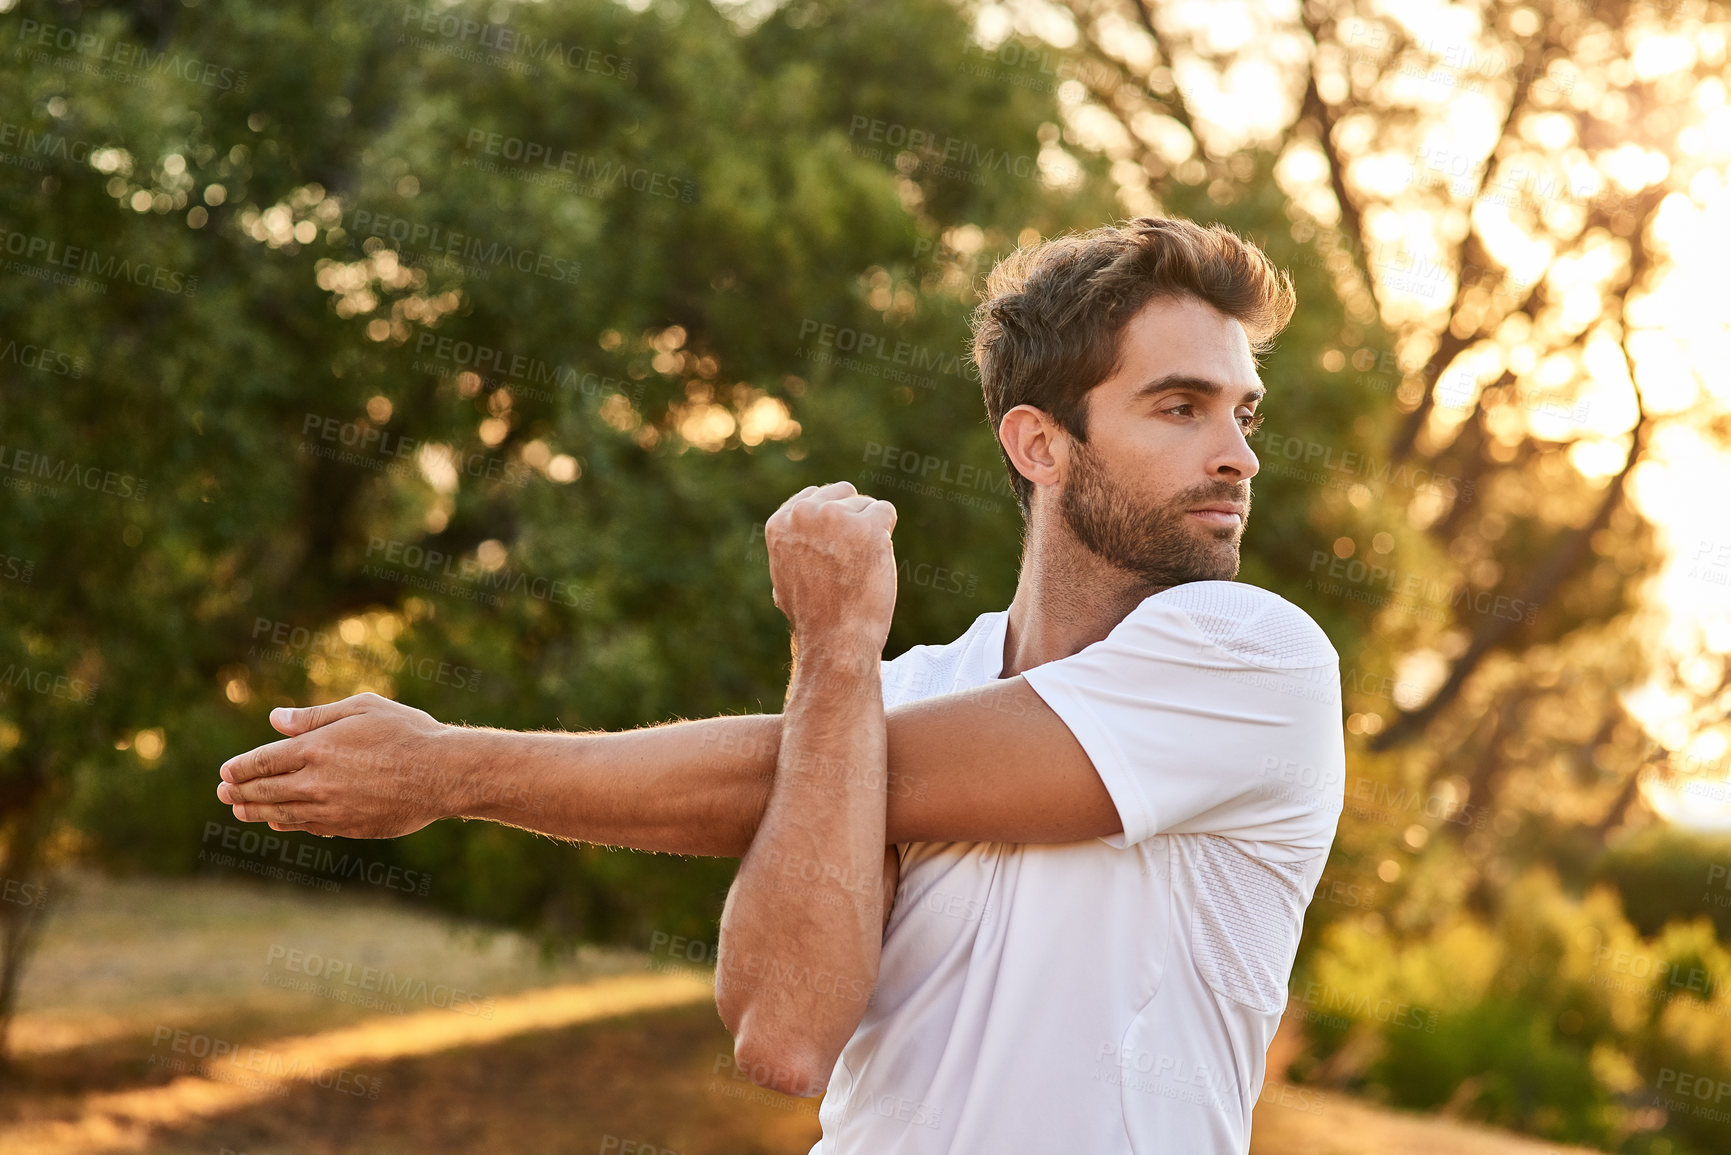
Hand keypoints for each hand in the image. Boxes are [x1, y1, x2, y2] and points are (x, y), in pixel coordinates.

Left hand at [216, 692, 451, 838]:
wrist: (442, 773)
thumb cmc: (406, 731)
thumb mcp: (361, 708)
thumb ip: (315, 716)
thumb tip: (274, 720)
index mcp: (315, 747)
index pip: (262, 761)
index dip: (239, 768)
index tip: (225, 772)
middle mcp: (315, 781)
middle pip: (263, 790)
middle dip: (238, 791)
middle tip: (222, 793)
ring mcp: (330, 808)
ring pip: (280, 813)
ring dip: (256, 812)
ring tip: (241, 810)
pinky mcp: (347, 827)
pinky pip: (308, 827)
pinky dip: (287, 823)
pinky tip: (279, 821)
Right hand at [766, 481, 896, 653]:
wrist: (835, 638)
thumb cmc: (813, 616)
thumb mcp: (785, 576)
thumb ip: (792, 547)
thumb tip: (796, 533)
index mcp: (781, 523)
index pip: (815, 495)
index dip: (832, 521)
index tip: (834, 548)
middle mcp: (804, 514)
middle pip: (843, 493)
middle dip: (852, 518)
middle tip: (850, 557)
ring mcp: (835, 518)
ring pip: (866, 504)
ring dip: (870, 530)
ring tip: (859, 566)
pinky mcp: (867, 527)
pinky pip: (886, 511)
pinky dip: (886, 533)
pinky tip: (876, 559)